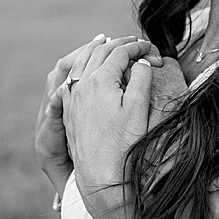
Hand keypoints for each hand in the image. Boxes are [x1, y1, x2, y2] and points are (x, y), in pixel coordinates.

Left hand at [38, 33, 141, 191]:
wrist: (101, 173)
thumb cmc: (123, 143)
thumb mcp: (139, 107)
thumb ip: (141, 78)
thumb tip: (140, 62)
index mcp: (99, 80)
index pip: (120, 52)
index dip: (137, 47)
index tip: (150, 48)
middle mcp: (81, 84)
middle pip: (99, 52)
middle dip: (118, 44)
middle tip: (135, 44)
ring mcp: (71, 96)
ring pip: (81, 61)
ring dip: (96, 50)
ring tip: (108, 45)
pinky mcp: (68, 109)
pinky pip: (72, 77)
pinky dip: (82, 65)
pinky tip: (88, 69)